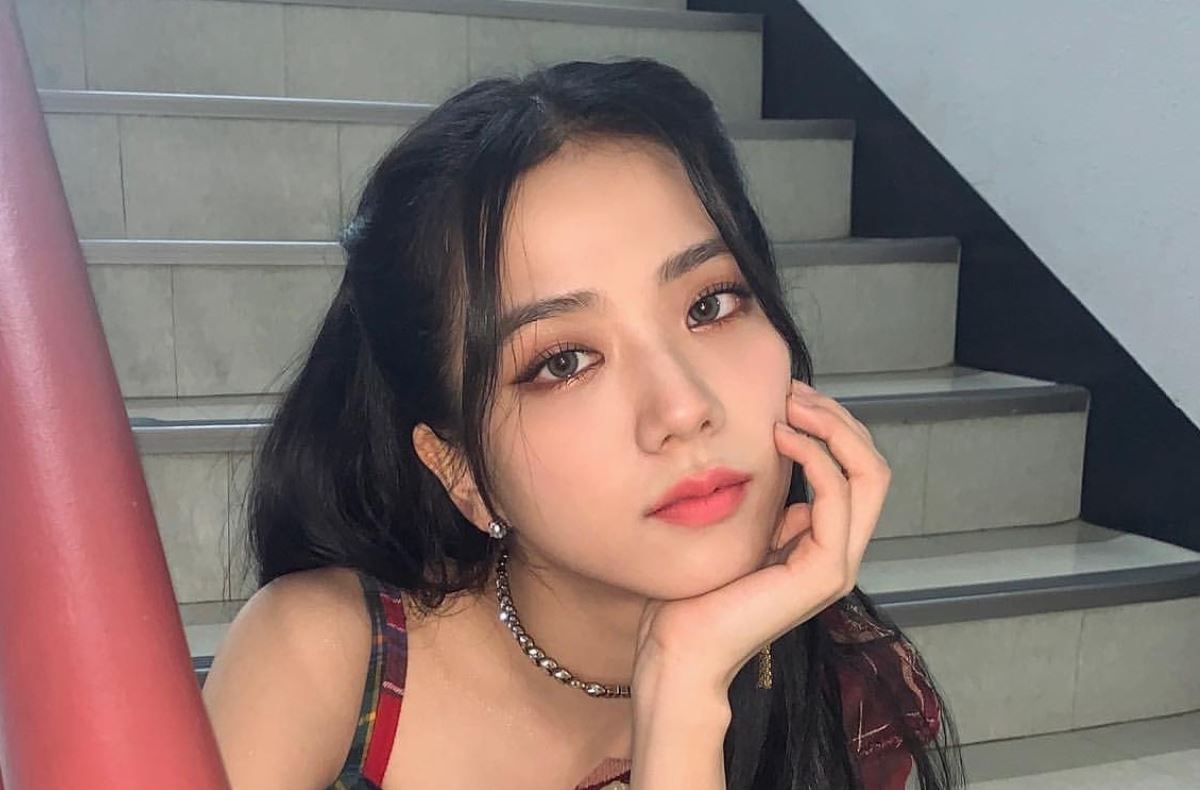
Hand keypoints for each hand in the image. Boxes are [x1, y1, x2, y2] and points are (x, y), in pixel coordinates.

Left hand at [631, 378, 891, 697]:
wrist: (681, 647)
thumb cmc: (695, 592)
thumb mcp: (739, 528)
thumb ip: (767, 501)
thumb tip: (775, 453)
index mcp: (820, 541)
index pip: (855, 469)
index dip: (829, 425)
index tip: (788, 396)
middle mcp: (838, 551)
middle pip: (872, 466)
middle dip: (838, 418)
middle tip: (794, 391)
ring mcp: (836, 564)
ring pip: (869, 475)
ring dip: (831, 427)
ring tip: (789, 405)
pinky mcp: (824, 572)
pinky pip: (837, 496)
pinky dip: (815, 456)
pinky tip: (779, 438)